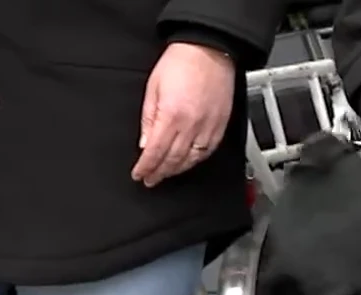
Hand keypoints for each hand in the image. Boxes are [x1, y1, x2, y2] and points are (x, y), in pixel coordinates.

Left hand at [132, 42, 236, 187]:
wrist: (208, 50)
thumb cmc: (180, 62)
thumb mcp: (153, 87)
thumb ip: (148, 118)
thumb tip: (145, 143)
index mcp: (171, 116)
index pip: (155, 152)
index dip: (146, 167)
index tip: (140, 175)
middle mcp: (191, 126)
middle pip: (173, 160)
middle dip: (160, 173)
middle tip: (151, 180)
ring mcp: (208, 127)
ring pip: (191, 160)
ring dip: (177, 170)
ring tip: (167, 173)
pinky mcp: (220, 126)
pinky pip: (208, 151)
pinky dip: (196, 161)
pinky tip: (188, 162)